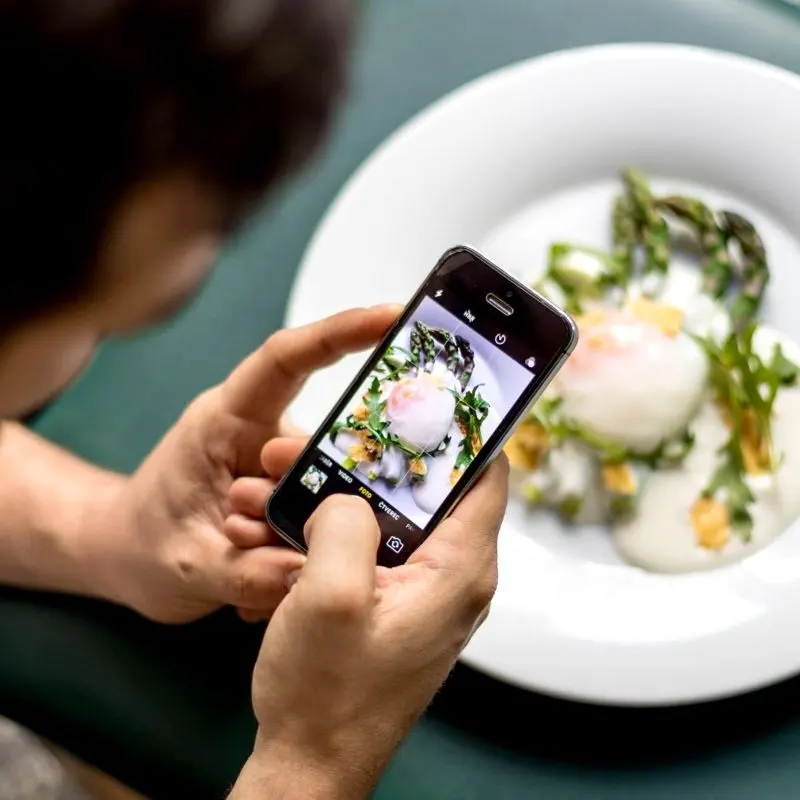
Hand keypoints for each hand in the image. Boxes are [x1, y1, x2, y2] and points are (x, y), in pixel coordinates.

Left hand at [101, 305, 398, 622]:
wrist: (126, 556)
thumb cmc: (141, 540)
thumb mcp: (185, 565)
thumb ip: (246, 570)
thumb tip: (309, 570)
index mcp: (226, 419)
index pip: (285, 360)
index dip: (339, 333)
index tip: (390, 318)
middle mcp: (259, 432)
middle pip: (320, 440)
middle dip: (314, 494)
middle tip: (267, 540)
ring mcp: (278, 464)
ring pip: (323, 488)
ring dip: (295, 537)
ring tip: (249, 573)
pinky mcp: (289, 491)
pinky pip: (314, 517)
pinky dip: (295, 554)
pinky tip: (258, 578)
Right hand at [235, 441, 507, 797]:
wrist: (308, 764)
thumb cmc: (326, 694)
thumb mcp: (330, 596)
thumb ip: (346, 524)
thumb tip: (348, 494)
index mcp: (458, 570)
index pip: (486, 475)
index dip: (463, 430)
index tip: (422, 396)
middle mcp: (451, 576)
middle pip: (426, 491)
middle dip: (369, 460)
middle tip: (316, 442)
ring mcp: (419, 591)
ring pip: (389, 518)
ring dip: (337, 495)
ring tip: (278, 483)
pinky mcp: (391, 604)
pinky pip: (369, 548)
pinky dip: (330, 529)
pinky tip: (280, 523)